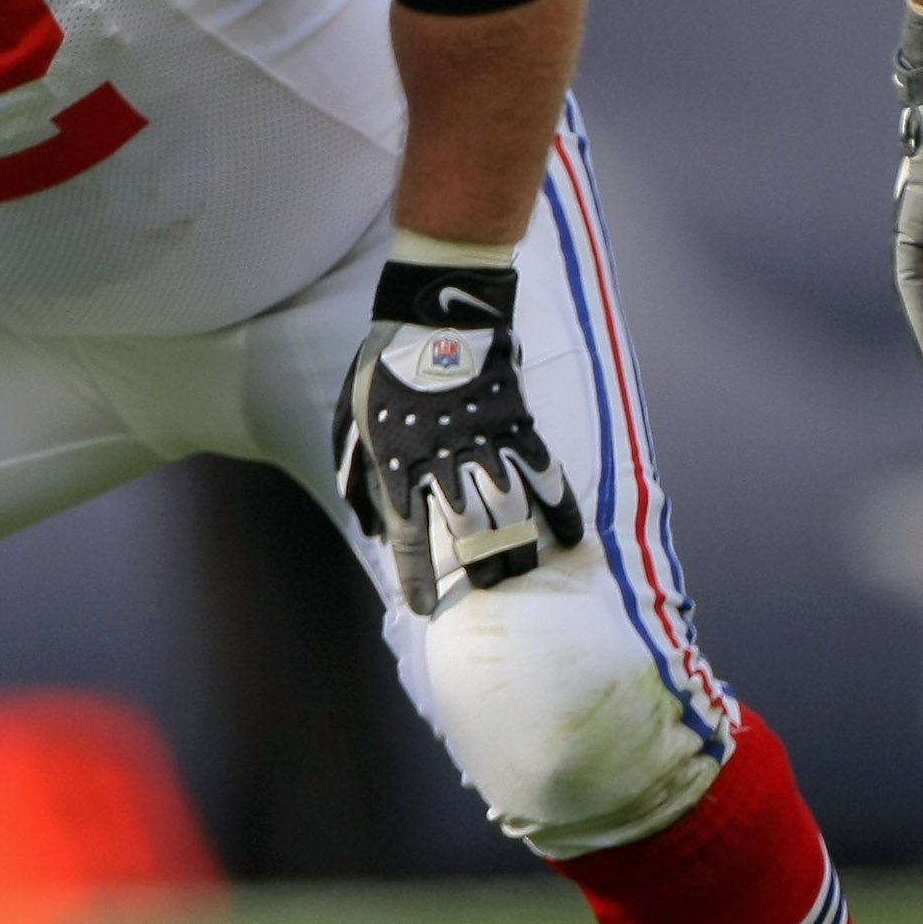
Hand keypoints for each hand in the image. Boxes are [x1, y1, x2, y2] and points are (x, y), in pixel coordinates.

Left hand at [334, 251, 582, 616]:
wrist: (432, 314)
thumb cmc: (382, 369)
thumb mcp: (351, 423)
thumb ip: (357, 479)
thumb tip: (368, 529)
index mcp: (397, 468)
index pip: (410, 543)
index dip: (419, 582)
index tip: (427, 608)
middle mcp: (443, 467)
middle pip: (468, 539)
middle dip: (479, 571)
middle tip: (485, 587)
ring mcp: (485, 447)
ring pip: (510, 516)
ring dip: (519, 549)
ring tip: (521, 570)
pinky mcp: (518, 425)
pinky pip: (547, 475)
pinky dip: (562, 508)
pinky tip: (571, 535)